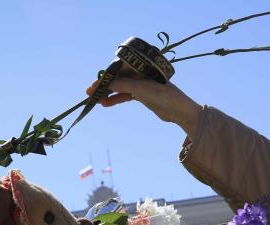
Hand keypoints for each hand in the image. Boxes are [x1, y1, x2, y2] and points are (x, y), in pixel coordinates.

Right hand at [86, 78, 201, 138]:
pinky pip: (126, 96)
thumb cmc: (163, 95)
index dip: (105, 78)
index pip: (118, 70)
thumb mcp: (141, 89)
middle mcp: (140, 74)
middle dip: (104, 85)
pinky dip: (116, 99)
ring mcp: (141, 85)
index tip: (93, 86)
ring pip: (121, 88)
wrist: (179, 110)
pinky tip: (106, 104)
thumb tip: (106, 83)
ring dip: (109, 94)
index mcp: (140, 68)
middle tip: (90, 93)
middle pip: (118, 78)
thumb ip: (124, 85)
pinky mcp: (143, 96)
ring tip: (97, 101)